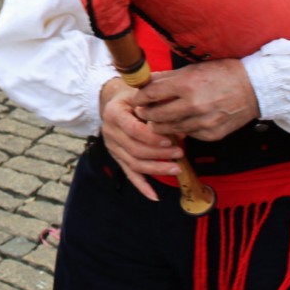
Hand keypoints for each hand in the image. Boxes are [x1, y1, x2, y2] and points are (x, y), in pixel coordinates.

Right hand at [99, 77, 183, 200]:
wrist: (113, 101)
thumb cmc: (132, 96)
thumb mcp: (141, 94)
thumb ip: (157, 108)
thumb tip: (180, 128)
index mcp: (114, 114)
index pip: (133, 130)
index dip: (152, 137)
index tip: (170, 139)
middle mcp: (110, 132)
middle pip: (135, 149)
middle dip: (159, 154)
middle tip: (180, 152)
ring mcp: (112, 147)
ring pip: (134, 164)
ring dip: (156, 169)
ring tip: (176, 168)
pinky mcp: (117, 157)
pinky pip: (129, 174)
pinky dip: (142, 186)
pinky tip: (154, 196)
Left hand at [135, 59, 258, 142]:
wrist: (254, 87)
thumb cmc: (223, 73)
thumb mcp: (193, 68)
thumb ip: (167, 77)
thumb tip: (146, 81)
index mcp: (187, 84)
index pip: (152, 94)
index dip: (139, 98)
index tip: (135, 100)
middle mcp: (194, 105)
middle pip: (156, 116)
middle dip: (146, 114)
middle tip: (143, 112)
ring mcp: (204, 122)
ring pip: (170, 129)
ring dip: (161, 125)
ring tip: (157, 119)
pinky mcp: (212, 134)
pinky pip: (188, 135)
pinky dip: (182, 130)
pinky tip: (180, 123)